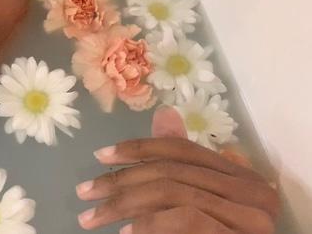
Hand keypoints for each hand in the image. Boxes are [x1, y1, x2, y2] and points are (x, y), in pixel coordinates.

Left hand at [76, 107, 279, 232]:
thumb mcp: (195, 201)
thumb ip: (180, 164)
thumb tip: (163, 114)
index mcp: (243, 177)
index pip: (183, 150)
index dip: (138, 149)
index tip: (100, 156)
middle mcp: (253, 192)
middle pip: (171, 171)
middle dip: (120, 181)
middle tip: (84, 192)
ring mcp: (252, 217)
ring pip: (172, 193)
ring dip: (123, 204)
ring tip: (93, 217)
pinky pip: (186, 217)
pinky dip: (150, 223)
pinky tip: (126, 232)